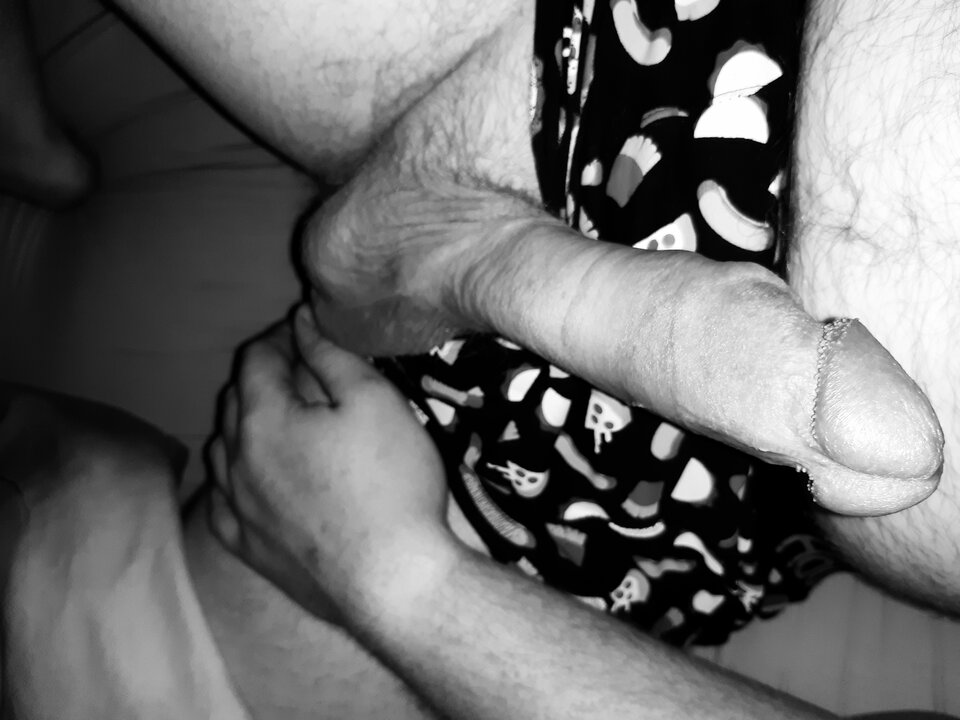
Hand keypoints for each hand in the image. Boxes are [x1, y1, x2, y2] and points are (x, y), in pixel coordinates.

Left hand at [207, 308, 453, 622]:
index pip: (257, 358)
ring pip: (223, 449)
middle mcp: (234, 460)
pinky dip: (234, 477)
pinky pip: (221, 501)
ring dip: (247, 424)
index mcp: (262, 418)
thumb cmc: (391, 483)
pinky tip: (251, 479)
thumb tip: (300, 320)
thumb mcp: (374, 401)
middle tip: (307, 372)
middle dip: (266, 376)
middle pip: (236, 399)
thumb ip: (330, 354)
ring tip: (284, 421)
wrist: (393, 582)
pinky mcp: (247, 549)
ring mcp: (235, 509)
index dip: (284, 336)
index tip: (313, 335)